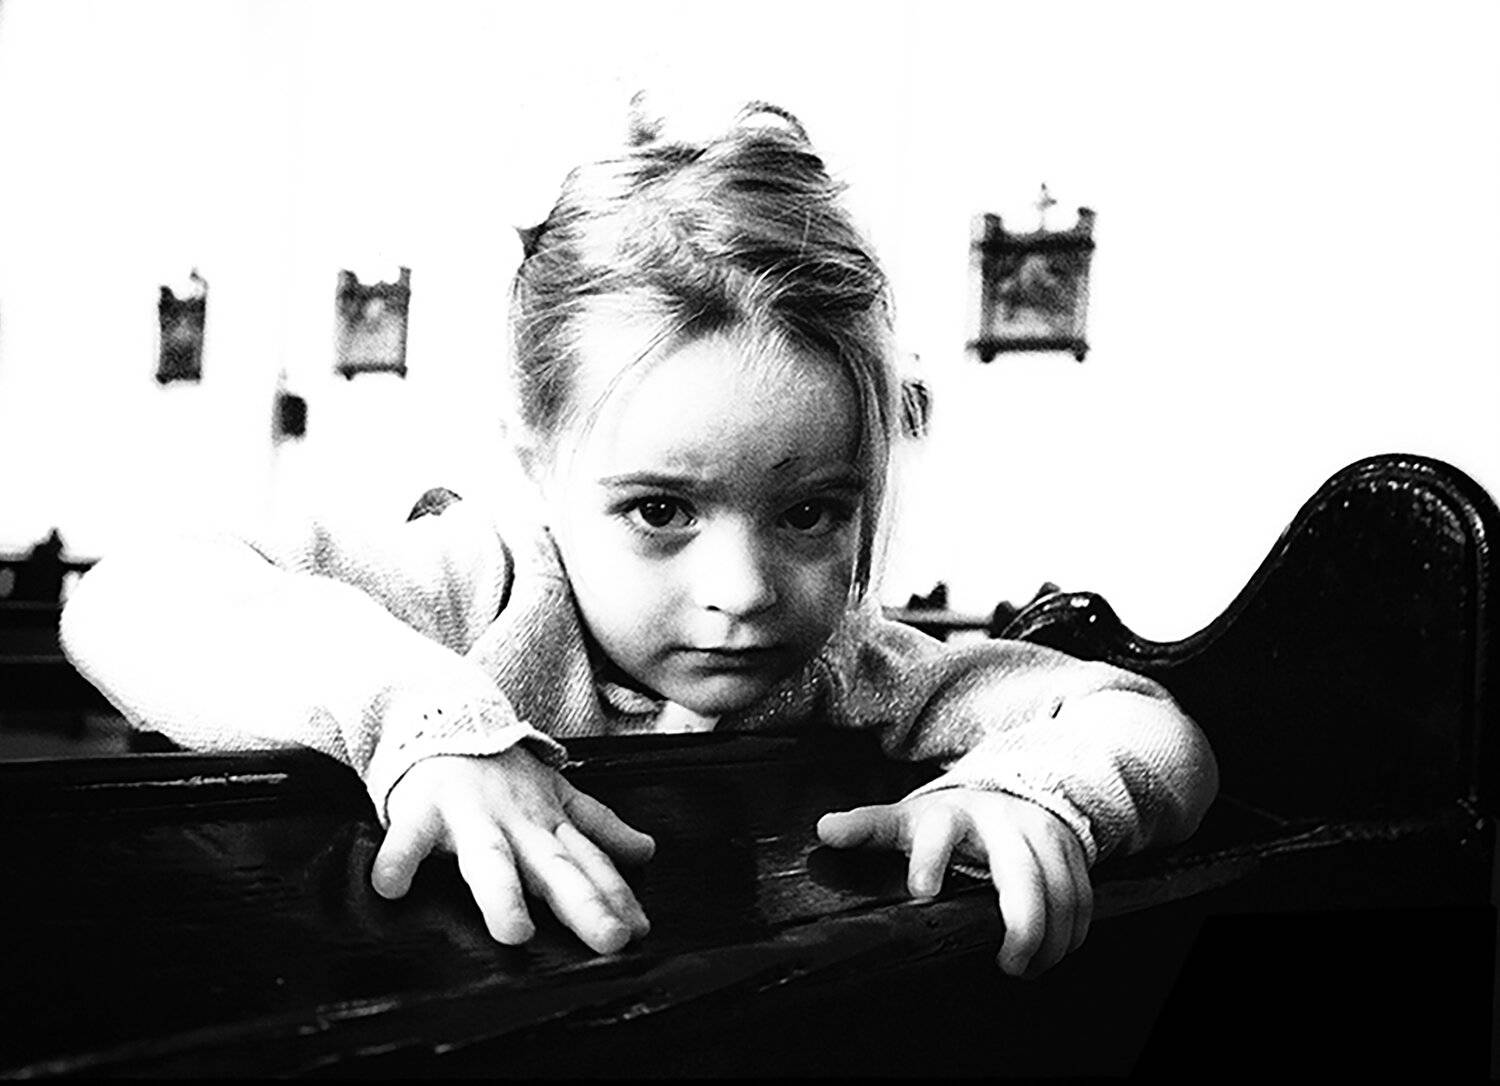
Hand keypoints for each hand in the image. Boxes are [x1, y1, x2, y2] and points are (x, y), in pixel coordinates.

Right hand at [372, 747, 655, 953]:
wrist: (444, 720)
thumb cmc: (502, 772)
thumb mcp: (558, 795)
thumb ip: (599, 826)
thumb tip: (646, 851)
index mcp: (548, 821)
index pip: (589, 862)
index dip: (616, 895)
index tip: (639, 931)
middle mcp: (517, 821)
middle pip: (554, 867)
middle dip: (583, 902)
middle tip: (610, 939)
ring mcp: (471, 815)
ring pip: (489, 858)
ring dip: (502, 892)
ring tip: (514, 931)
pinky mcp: (422, 809)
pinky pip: (407, 838)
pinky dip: (398, 859)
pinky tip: (391, 888)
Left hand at [816, 789, 1091, 977]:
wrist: (1008, 792)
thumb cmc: (950, 818)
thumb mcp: (908, 820)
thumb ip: (869, 827)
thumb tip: (824, 831)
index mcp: (952, 814)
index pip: (939, 830)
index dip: (929, 859)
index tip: (921, 892)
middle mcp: (1002, 820)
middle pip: (1023, 874)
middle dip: (1022, 923)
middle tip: (1009, 963)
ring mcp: (1042, 833)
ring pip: (1060, 890)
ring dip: (1051, 937)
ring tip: (1028, 967)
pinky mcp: (1072, 849)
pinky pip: (1082, 895)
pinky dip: (1073, 930)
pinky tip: (1055, 951)